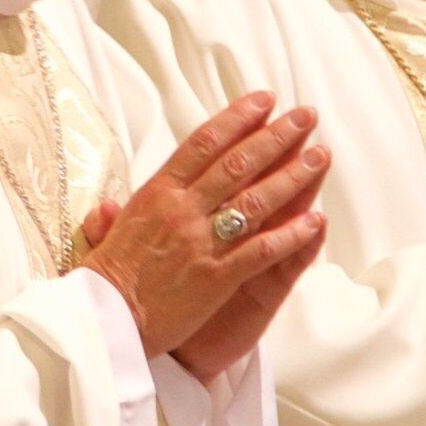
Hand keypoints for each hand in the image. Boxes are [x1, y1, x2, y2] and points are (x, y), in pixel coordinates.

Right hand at [75, 93, 330, 382]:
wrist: (105, 324)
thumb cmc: (104, 282)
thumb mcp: (105, 237)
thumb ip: (114, 217)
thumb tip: (111, 206)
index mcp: (156, 193)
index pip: (203, 143)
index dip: (237, 119)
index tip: (264, 100)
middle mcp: (182, 210)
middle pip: (237, 163)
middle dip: (276, 136)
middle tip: (306, 116)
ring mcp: (201, 242)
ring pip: (255, 200)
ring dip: (293, 176)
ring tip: (320, 156)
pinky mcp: (217, 278)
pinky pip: (262, 250)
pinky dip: (291, 235)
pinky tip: (316, 221)